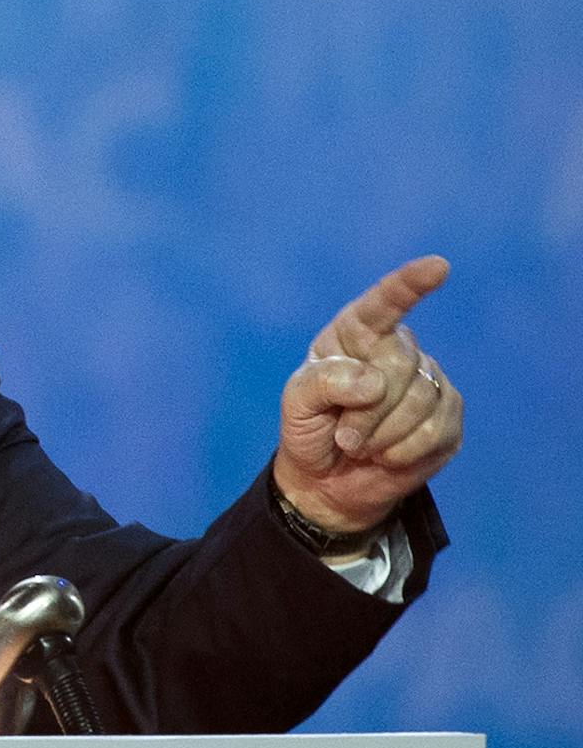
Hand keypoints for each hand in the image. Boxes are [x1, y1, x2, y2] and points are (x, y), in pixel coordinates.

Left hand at [274, 255, 463, 534]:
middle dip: (367, 410)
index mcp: (356, 335)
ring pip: (420, 401)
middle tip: (344, 435)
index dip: (409, 285)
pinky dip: (403, 452)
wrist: (326, 480)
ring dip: (381, 435)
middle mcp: (398, 351)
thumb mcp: (297, 404)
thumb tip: (374, 382)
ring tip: (361, 446)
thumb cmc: (309, 429)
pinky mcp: (449, 418)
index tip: (437, 267)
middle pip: (400, 366)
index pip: (382, 304)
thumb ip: (323, 384)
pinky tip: (387, 455)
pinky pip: (436, 431)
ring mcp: (430, 383)